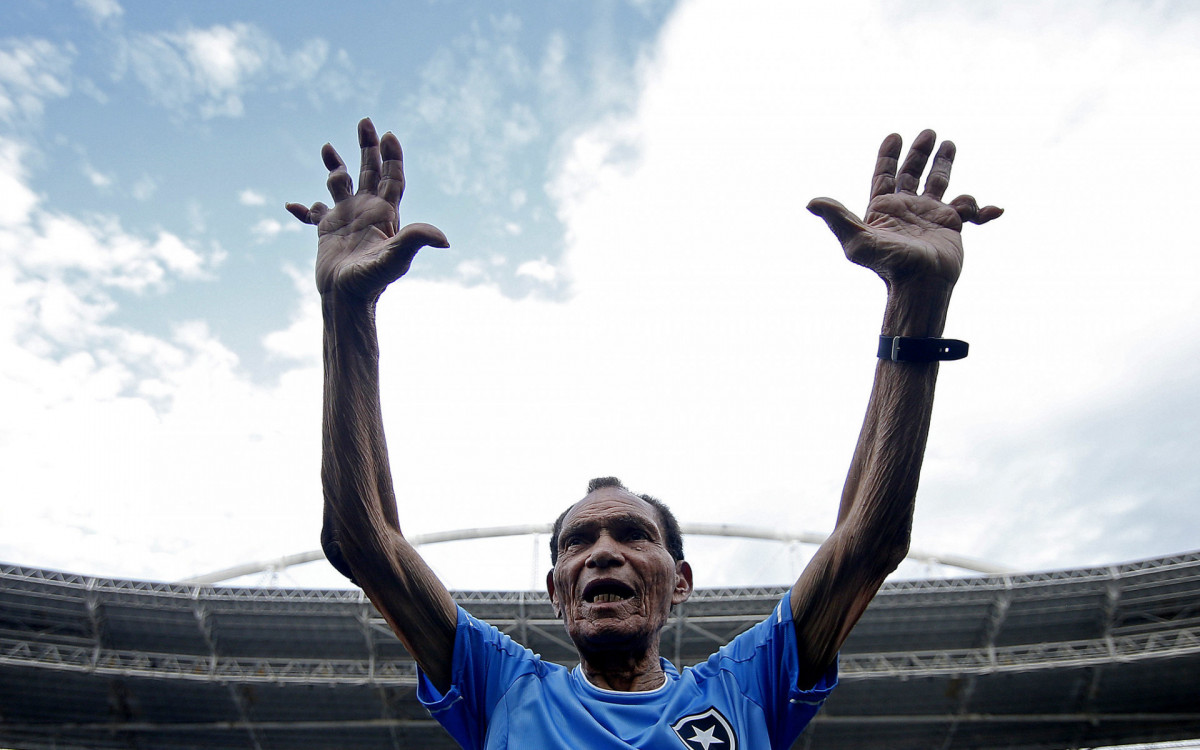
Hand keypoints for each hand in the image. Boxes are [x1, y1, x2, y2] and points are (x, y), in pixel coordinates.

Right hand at [287, 118, 447, 298]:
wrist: (346, 299)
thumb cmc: (372, 281)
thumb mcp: (396, 258)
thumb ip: (415, 241)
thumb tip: (444, 239)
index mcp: (385, 214)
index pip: (392, 178)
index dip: (392, 156)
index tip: (388, 134)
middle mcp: (366, 212)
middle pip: (369, 172)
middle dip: (367, 147)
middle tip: (365, 121)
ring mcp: (346, 220)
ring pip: (340, 185)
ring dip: (334, 167)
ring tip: (327, 148)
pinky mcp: (327, 232)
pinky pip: (313, 214)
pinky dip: (303, 208)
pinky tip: (291, 205)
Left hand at [807, 130, 1000, 291]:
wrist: (921, 286)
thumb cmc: (889, 265)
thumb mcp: (857, 241)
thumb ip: (837, 218)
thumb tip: (811, 202)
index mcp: (885, 209)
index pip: (885, 176)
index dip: (889, 156)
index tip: (895, 136)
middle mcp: (907, 209)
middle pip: (912, 173)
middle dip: (919, 153)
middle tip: (929, 133)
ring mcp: (930, 216)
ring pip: (939, 183)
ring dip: (944, 164)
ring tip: (950, 144)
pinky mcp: (952, 226)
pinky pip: (969, 210)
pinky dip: (982, 208)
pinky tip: (993, 211)